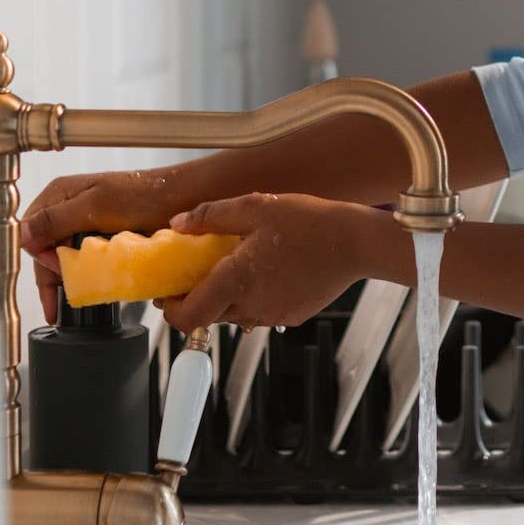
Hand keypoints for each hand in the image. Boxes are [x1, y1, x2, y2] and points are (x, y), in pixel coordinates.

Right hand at [20, 162, 200, 324]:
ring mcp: (88, 223)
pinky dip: (88, 274)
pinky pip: (87, 260)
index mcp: (60, 194)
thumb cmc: (145, 195)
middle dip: (52, 274)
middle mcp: (70, 208)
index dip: (41, 256)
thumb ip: (57, 219)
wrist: (185, 198)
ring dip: (71, 276)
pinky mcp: (105, 237)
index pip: (30, 233)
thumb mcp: (96, 205)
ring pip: (66, 257)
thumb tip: (23, 235)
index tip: (59, 270)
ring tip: (77, 298)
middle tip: (62, 300)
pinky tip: (93, 286)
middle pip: (46, 249)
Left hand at [157, 193, 362, 337]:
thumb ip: (210, 216)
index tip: (167, 293)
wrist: (356, 243)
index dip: (171, 310)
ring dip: (226, 298)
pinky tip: (267, 271)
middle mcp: (251, 306)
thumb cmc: (308, 222)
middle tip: (198, 272)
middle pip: (208, 317)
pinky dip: (253, 298)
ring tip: (237, 266)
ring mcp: (273, 315)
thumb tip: (177, 224)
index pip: (187, 317)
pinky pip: (260, 312)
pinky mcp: (292, 316)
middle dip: (198, 298)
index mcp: (235, 281)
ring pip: (234, 315)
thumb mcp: (254, 207)